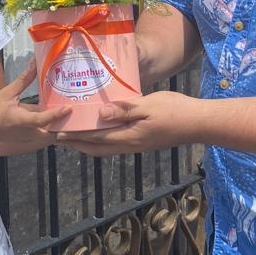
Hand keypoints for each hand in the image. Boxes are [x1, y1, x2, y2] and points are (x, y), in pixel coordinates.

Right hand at [0, 60, 68, 148]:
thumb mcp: (6, 93)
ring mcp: (26, 138)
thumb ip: (23, 80)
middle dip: (64, 129)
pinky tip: (55, 119)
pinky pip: (41, 137)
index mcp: (21, 120)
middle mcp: (26, 132)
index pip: (42, 119)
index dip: (57, 115)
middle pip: (51, 135)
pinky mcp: (24, 139)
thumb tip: (34, 63)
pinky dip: (50, 130)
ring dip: (58, 130)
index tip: (69, 108)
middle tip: (75, 116)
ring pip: (47, 138)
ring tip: (68, 117)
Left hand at [56, 90, 191, 155]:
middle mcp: (130, 145)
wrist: (198, 123)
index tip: (57, 133)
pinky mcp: (143, 142)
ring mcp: (137, 146)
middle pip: (97, 148)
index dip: (75, 136)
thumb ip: (124, 110)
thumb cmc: (174, 110)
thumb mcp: (148, 105)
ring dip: (88, 144)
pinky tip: (101, 133)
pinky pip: (116, 145)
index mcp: (128, 136)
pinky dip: (102, 141)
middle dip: (77, 144)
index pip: (95, 138)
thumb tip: (99, 113)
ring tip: (74, 138)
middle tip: (58, 138)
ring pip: (106, 148)